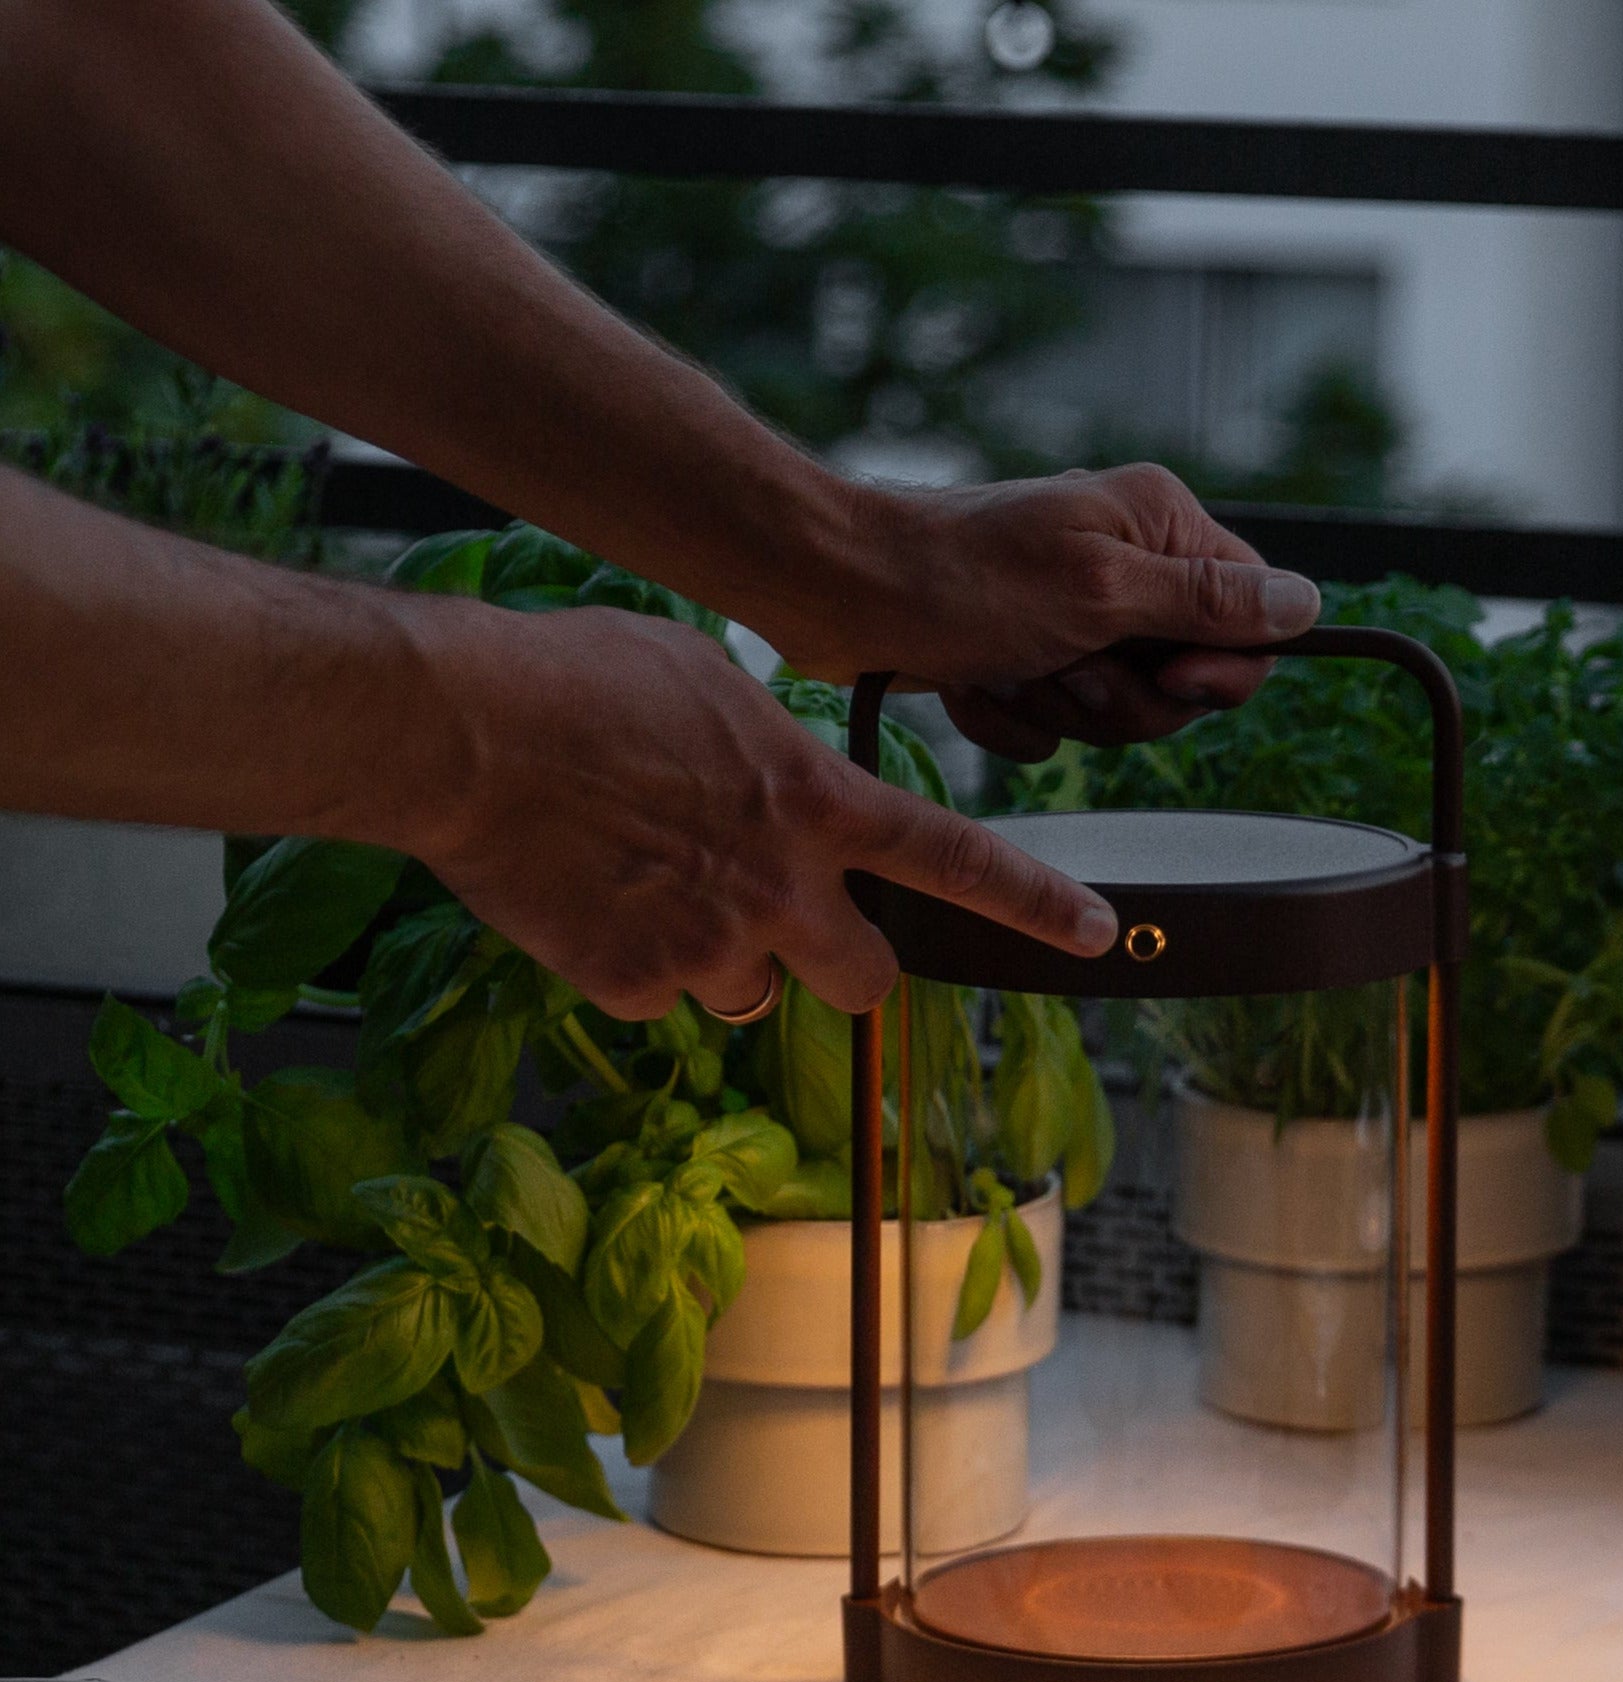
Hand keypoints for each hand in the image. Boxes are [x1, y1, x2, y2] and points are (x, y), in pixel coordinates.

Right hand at [394, 599, 1116, 1018]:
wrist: (461, 727)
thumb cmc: (579, 678)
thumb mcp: (712, 687)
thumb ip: (774, 755)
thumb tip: (781, 791)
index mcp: (815, 802)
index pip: (957, 861)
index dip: (1035, 904)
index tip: (1095, 933)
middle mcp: (781, 887)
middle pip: (866, 979)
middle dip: (846, 965)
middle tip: (793, 929)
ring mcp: (708, 944)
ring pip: (752, 996)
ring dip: (723, 960)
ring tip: (647, 886)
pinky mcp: (629, 983)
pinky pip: (656, 998)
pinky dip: (633, 965)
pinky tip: (588, 901)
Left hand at [776, 463, 1322, 758]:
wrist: (836, 594)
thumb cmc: (958, 579)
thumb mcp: (1098, 592)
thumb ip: (1206, 601)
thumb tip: (1303, 603)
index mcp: (1158, 526)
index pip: (1253, 618)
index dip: (1219, 668)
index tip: (1171, 674)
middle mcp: (1124, 566)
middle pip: (1184, 682)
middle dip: (1121, 696)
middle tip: (1067, 666)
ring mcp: (1073, 617)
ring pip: (1118, 714)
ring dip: (1057, 708)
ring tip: (1008, 667)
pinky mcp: (1025, 658)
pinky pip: (1054, 728)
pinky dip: (1010, 717)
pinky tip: (973, 682)